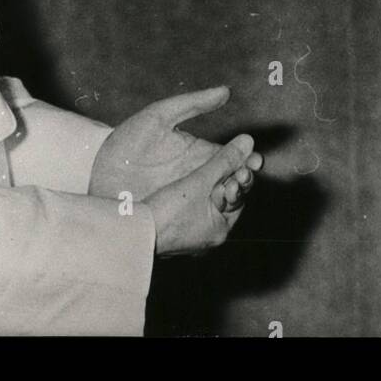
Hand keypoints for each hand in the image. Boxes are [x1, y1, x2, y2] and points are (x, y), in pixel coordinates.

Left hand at [89, 86, 261, 201]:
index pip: (233, 159)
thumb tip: (226, 91)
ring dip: (232, 199)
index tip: (256, 160)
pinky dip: (214, 218)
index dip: (247, 160)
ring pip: (221, 204)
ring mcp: (187, 200)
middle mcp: (197, 178)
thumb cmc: (125, 142)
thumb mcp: (158, 117)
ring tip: (233, 192)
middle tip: (245, 177)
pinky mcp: (175, 218)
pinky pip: (202, 222)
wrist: (94, 173)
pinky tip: (217, 212)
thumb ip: (192, 103)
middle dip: (244, 181)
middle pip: (233, 183)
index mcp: (198, 154)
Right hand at [147, 133, 255, 254]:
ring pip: (204, 204)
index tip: (240, 163)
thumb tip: (248, 142)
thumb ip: (224, 160)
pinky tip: (182, 183)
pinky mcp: (172, 231)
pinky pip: (187, 209)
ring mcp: (189, 236)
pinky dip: (188, 194)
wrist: (132, 234)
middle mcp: (207, 238)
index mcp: (219, 231)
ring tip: (200, 173)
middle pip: (221, 201)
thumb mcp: (200, 181)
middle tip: (224, 166)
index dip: (238, 177)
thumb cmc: (167, 212)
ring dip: (204, 186)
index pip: (237, 199)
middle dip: (224, 181)